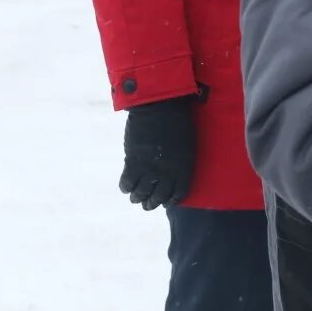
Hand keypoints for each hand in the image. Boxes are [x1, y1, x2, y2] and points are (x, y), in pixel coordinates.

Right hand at [120, 96, 197, 210]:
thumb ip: (179, 160)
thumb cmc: (177, 119)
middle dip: (152, 203)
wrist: (161, 106)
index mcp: (184, 167)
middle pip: (159, 197)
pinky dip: (125, 187)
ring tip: (135, 198)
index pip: (178, 193)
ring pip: (141, 193)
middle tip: (146, 204)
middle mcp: (168, 173)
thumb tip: (170, 172)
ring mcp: (150, 169)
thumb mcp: (186, 143)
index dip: (170, 200)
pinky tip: (125, 186)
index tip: (165, 202)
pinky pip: (128, 183)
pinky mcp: (134, 162)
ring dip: (137, 198)